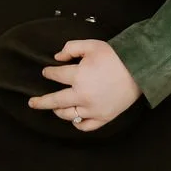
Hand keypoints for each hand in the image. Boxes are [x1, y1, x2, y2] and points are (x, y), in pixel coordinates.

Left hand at [28, 38, 142, 132]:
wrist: (139, 69)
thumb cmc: (115, 56)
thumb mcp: (91, 45)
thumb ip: (71, 48)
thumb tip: (57, 57)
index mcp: (78, 76)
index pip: (56, 75)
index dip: (49, 72)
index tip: (46, 71)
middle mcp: (82, 96)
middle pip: (55, 101)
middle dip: (41, 101)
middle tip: (32, 103)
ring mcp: (92, 109)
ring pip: (68, 115)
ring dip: (58, 111)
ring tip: (53, 108)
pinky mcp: (103, 117)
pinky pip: (86, 126)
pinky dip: (78, 124)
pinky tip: (74, 120)